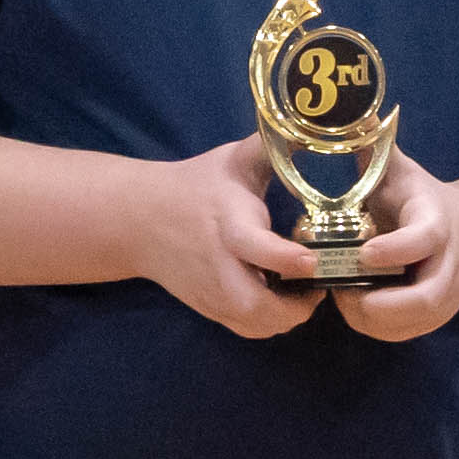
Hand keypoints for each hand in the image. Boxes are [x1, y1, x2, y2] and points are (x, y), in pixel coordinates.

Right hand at [135, 139, 330, 337]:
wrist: (140, 219)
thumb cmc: (197, 184)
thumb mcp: (234, 159)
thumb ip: (273, 148)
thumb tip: (311, 129)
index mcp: (228, 223)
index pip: (255, 247)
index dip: (286, 258)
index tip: (313, 260)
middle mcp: (219, 264)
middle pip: (254, 305)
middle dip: (295, 305)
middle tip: (318, 284)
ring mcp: (211, 292)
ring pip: (254, 324)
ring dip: (286, 316)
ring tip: (303, 291)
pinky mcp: (209, 307)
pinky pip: (246, 329)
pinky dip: (269, 323)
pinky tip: (280, 299)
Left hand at [329, 143, 458, 342]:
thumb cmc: (418, 198)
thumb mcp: (399, 170)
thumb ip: (372, 150)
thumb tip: (344, 117)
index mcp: (438, 221)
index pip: (423, 240)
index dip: (394, 250)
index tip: (363, 252)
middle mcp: (448, 264)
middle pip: (425, 298)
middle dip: (378, 302)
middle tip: (340, 288)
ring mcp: (445, 296)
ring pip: (410, 322)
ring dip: (369, 316)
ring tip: (340, 292)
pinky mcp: (434, 318)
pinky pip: (400, 333)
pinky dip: (371, 325)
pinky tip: (351, 302)